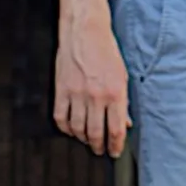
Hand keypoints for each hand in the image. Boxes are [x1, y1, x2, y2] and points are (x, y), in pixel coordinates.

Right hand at [54, 19, 130, 157]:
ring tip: (88, 142)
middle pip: (96, 133)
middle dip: (99, 146)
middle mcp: (96, 96)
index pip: (116, 129)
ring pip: (78, 129)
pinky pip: (60, 119)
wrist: (86, 33)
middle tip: (101, 151)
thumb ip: (123, 102)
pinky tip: (71, 130)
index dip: (116, 145)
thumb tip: (125, 123)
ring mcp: (76, 95)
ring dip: (83, 139)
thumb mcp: (123, 75)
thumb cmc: (107, 52)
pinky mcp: (61, 91)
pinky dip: (66, 129)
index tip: (115, 152)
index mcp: (115, 92)